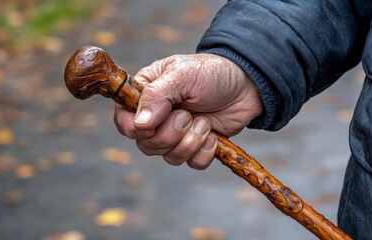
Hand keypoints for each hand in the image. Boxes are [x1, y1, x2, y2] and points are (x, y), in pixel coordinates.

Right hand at [114, 53, 262, 169]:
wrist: (247, 86)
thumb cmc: (212, 73)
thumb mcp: (182, 75)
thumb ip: (157, 95)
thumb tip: (139, 123)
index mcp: (147, 95)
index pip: (124, 121)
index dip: (134, 129)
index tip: (153, 124)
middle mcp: (158, 117)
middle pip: (146, 145)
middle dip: (170, 134)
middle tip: (187, 115)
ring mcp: (177, 134)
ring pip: (169, 157)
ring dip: (190, 142)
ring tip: (204, 122)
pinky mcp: (196, 146)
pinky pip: (191, 163)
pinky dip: (204, 152)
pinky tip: (213, 135)